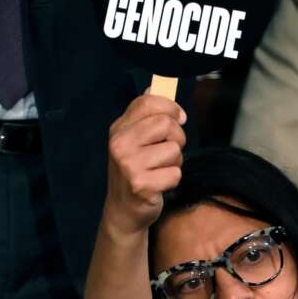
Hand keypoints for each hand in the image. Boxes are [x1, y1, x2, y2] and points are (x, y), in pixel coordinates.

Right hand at [102, 94, 187, 239]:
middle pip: (166, 124)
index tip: (179, 118)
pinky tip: (159, 184)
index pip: (148, 102)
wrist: (123, 210)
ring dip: (175, 162)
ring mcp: (128, 165)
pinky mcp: (141, 185)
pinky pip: (175, 173)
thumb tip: (155, 88)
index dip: (170, 107)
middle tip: (168, 151)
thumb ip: (144, 116)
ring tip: (159, 170)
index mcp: (118, 129)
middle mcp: (120, 144)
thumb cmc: (134, 171)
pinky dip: (173, 180)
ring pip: (174, 150)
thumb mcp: (133, 140)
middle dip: (177, 138)